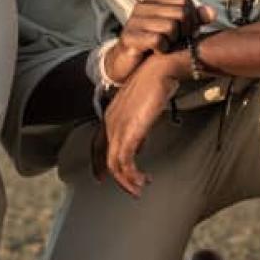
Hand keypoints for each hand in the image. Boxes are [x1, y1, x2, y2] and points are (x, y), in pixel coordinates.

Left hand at [99, 55, 182, 196]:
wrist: (161, 70)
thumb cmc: (157, 83)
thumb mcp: (144, 109)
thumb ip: (139, 127)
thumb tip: (141, 144)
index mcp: (111, 114)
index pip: (98, 143)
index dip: (98, 162)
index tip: (101, 177)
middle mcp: (110, 122)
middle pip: (104, 156)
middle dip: (116, 177)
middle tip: (130, 189)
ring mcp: (117, 127)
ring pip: (114, 163)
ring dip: (127, 180)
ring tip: (139, 189)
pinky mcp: (129, 132)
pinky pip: (124, 162)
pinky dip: (132, 175)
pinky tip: (142, 180)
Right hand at [103, 0, 213, 83]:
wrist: (128, 66)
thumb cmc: (155, 46)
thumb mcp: (176, 31)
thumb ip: (193, 20)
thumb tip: (212, 13)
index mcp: (153, 0)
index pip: (184, 0)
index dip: (192, 18)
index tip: (187, 32)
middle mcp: (142, 6)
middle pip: (181, 13)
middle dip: (185, 32)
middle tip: (177, 42)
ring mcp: (134, 20)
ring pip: (171, 27)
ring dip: (173, 42)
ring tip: (165, 46)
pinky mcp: (129, 37)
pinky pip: (158, 40)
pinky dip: (162, 50)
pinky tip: (157, 52)